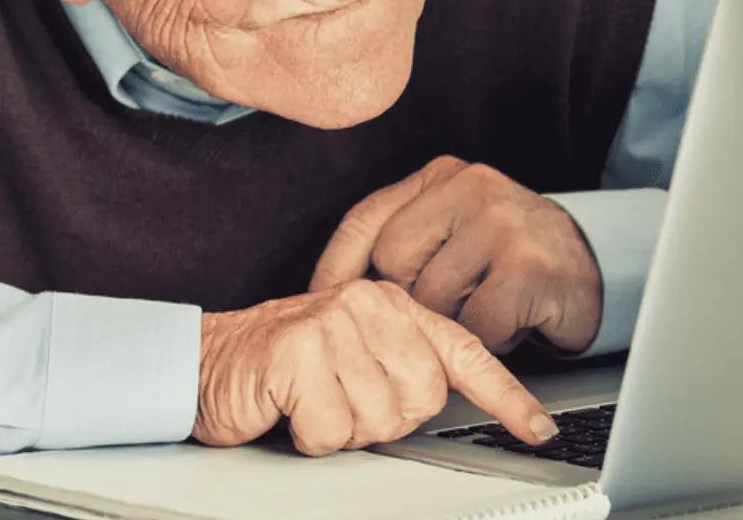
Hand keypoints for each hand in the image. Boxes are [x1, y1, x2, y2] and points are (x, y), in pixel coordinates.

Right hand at [192, 279, 558, 455]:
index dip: (506, 397)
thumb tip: (445, 402)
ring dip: (342, 431)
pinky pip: (333, 430)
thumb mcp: (352, 357)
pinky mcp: (298, 352)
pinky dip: (310, 437)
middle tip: (341, 403)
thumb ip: (400, 367)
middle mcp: (366, 305)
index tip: (537, 428)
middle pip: (422, 399)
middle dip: (383, 420)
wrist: (204, 362)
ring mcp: (332, 324)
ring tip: (312, 402)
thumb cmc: (279, 366)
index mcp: (388, 305)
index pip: (463, 353)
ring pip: (379, 420)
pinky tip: (290, 409)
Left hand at [309, 156, 603, 353]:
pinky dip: (490, 339)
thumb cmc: (508, 257)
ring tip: (487, 304)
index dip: (335, 265)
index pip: (366, 218)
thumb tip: (329, 290)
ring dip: (456, 321)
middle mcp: (471, 187)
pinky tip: (512, 320)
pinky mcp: (529, 267)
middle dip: (412, 298)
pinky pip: (476, 328)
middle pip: (392, 263)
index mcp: (441, 176)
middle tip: (452, 301)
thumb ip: (401, 243)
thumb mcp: (449, 233)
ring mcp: (503, 223)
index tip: (316, 300)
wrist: (595, 267)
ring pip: (433, 300)